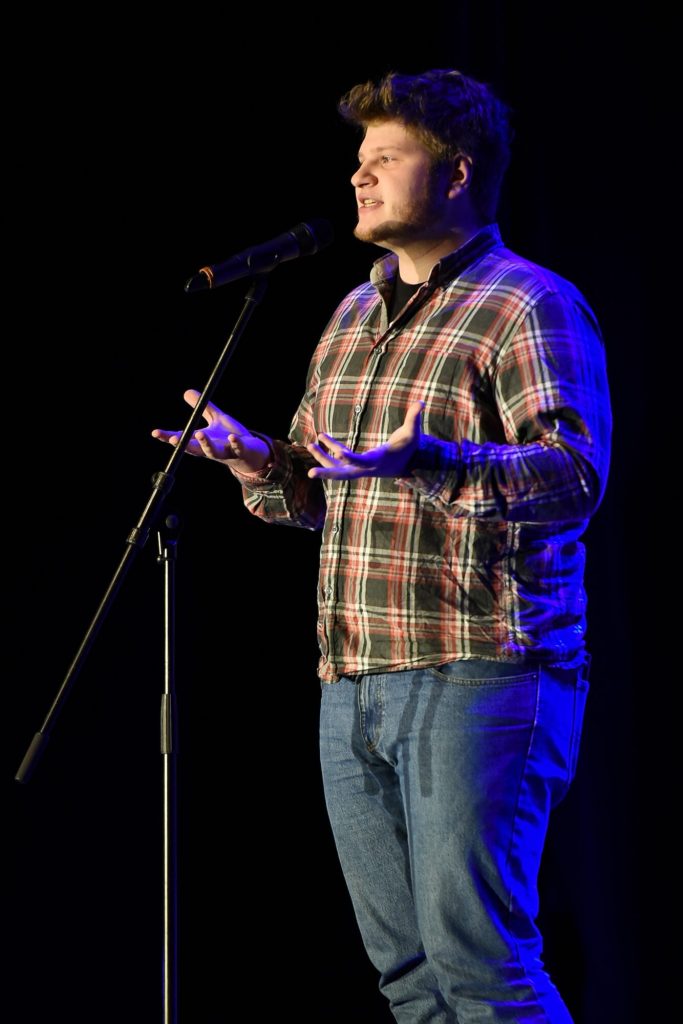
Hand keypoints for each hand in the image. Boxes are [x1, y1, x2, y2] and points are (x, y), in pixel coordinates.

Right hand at [151, 389, 269, 471]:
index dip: (167, 437)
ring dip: (205, 444)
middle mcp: (210, 449)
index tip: (155, 432)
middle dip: (183, 444)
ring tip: (199, 434)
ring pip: (213, 452)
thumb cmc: (231, 436)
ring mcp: (225, 452)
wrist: (252, 452)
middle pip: (193, 449)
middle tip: (173, 439)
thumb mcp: (216, 419)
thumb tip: (187, 392)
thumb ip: (203, 407)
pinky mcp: (239, 452)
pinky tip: (232, 437)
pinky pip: (236, 449)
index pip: (182, 439)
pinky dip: (234, 443)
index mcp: (202, 441)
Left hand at [307, 401, 423, 479]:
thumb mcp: (413, 432)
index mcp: (378, 460)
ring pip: (337, 467)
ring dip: (322, 458)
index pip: (361, 462)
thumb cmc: (409, 446)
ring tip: (309, 444)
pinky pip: (339, 460)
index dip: (350, 458)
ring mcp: (360, 468)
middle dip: (327, 473)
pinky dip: (328, 451)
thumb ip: (414, 417)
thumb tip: (421, 402)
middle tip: (310, 473)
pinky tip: (320, 438)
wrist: (408, 463)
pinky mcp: (356, 464)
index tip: (338, 452)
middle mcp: (366, 468)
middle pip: (344, 474)